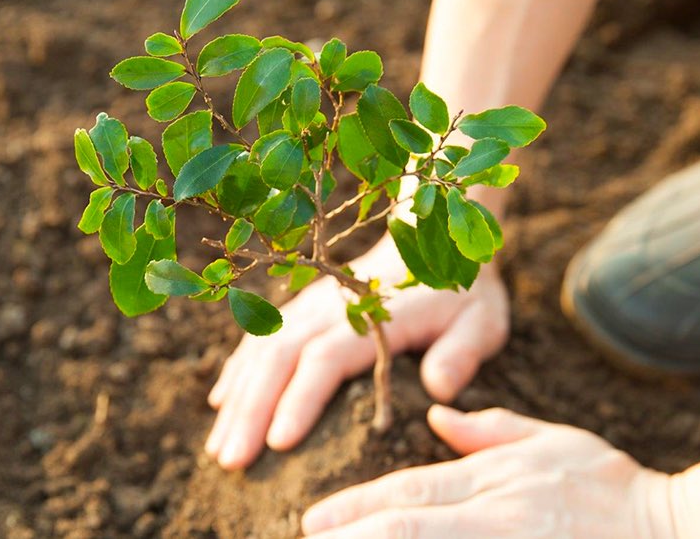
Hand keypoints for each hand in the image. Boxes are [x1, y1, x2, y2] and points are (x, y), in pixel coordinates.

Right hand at [204, 237, 509, 469]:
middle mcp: (331, 307)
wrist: (433, 238)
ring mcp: (310, 305)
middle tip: (232, 460)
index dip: (300, 400)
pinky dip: (238, 370)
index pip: (326, 359)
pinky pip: (260, 337)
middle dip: (252, 410)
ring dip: (238, 399)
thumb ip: (461, 353)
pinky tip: (221, 404)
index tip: (278, 443)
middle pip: (279, 358)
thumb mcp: (481, 321)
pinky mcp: (301, 308)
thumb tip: (439, 388)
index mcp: (372, 315)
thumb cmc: (461, 292)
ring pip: (262, 350)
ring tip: (218, 448)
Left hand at [302, 406, 677, 537]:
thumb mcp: (551, 441)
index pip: (411, 491)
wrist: (672, 525)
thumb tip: (437, 413)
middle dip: (353, 536)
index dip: (358, 507)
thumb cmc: (611, 485)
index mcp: (497, 477)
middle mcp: (496, 515)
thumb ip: (490, 430)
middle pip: (408, 526)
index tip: (316, 519)